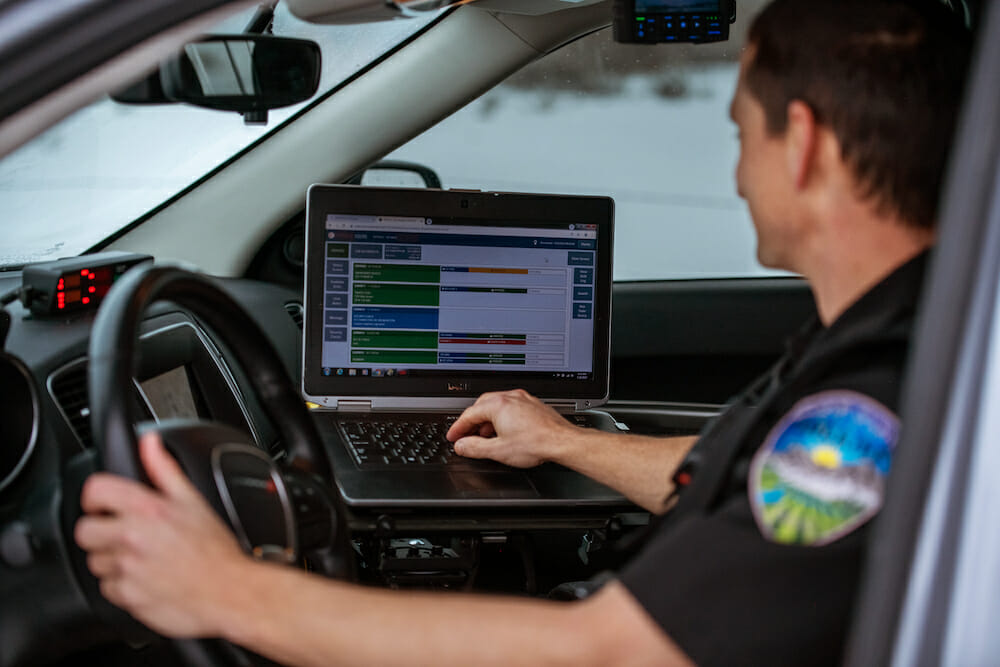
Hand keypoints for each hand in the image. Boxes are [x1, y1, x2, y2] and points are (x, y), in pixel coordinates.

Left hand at [74, 431, 253, 637]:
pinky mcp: (126, 594)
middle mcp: (131, 536)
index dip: (97, 498)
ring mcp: (126, 568)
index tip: (103, 505)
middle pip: (85, 530)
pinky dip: (121, 585)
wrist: (227, 591)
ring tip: (140, 559)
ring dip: (112, 560)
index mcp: (147, 508)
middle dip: (100, 532)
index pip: (95, 491)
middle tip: (123, 535)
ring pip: (95, 561)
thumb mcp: (193, 500)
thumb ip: (164, 468)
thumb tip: (149, 441)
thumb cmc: (215, 549)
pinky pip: (107, 587)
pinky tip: (144, 578)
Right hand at [446, 389, 579, 466]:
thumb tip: (461, 445)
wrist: (562, 442)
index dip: (458, 427)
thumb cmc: (536, 443)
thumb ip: (475, 448)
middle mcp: (510, 397)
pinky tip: (504, 431)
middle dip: (472, 421)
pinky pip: (511, 406)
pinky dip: (501, 417)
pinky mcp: (533, 405)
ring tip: (485, 436)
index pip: (469, 414)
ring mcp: (523, 399)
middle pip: (482, 405)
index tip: (453, 436)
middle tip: (466, 435)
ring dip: (487, 419)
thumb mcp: (498, 450)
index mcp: (498, 405)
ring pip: (497, 404)